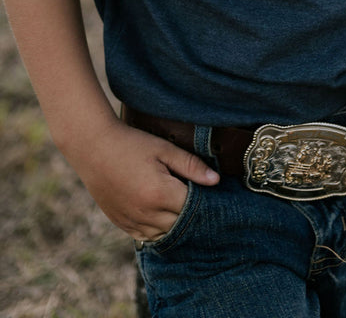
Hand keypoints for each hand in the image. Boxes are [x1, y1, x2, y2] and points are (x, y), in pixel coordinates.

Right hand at [70, 118, 219, 240]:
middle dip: (191, 215)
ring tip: (181, 208)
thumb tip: (216, 181)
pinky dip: (158, 230)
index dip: (204, 201)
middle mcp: (146, 213)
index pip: (192, 208)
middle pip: (180, 225)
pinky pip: (145, 237)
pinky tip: (163, 216)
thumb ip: (191, 166)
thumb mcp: (164, 149)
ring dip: (175, 225)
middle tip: (199, 201)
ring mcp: (131, 221)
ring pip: (164, 234)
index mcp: (159, 193)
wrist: (94, 148)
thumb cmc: (132, 144)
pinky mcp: (121, 223)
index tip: (210, 192)